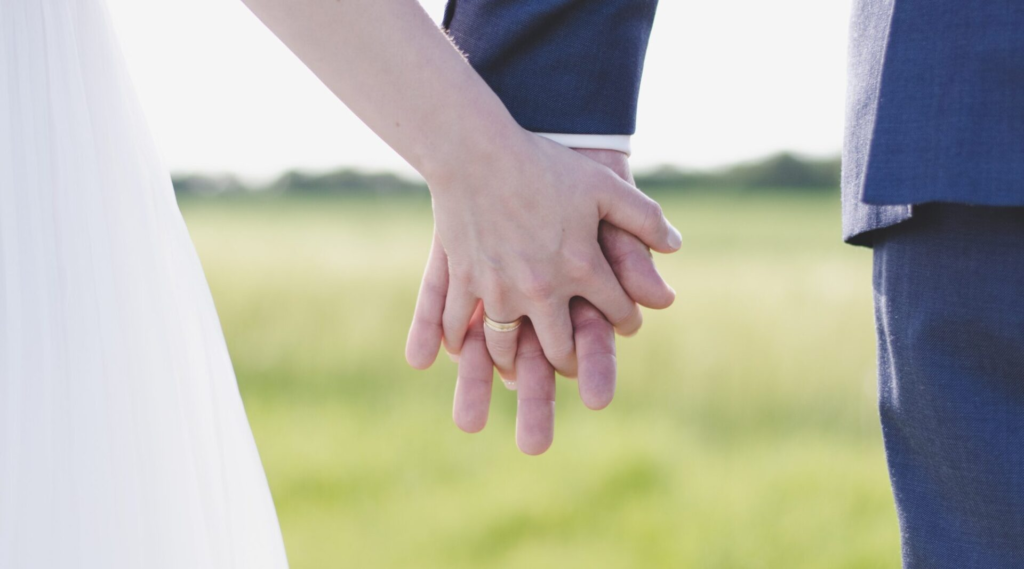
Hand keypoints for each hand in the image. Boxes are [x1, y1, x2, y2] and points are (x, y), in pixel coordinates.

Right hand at [425, 131, 680, 379]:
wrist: (475, 151)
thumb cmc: (543, 164)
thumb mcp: (604, 184)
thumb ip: (644, 216)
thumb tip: (674, 246)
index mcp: (582, 267)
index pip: (617, 311)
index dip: (627, 320)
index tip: (625, 321)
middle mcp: (542, 289)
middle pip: (562, 349)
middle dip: (572, 359)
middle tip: (573, 357)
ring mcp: (500, 289)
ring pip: (508, 348)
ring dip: (515, 361)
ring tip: (519, 361)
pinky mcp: (465, 282)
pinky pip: (460, 327)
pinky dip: (462, 343)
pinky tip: (465, 347)